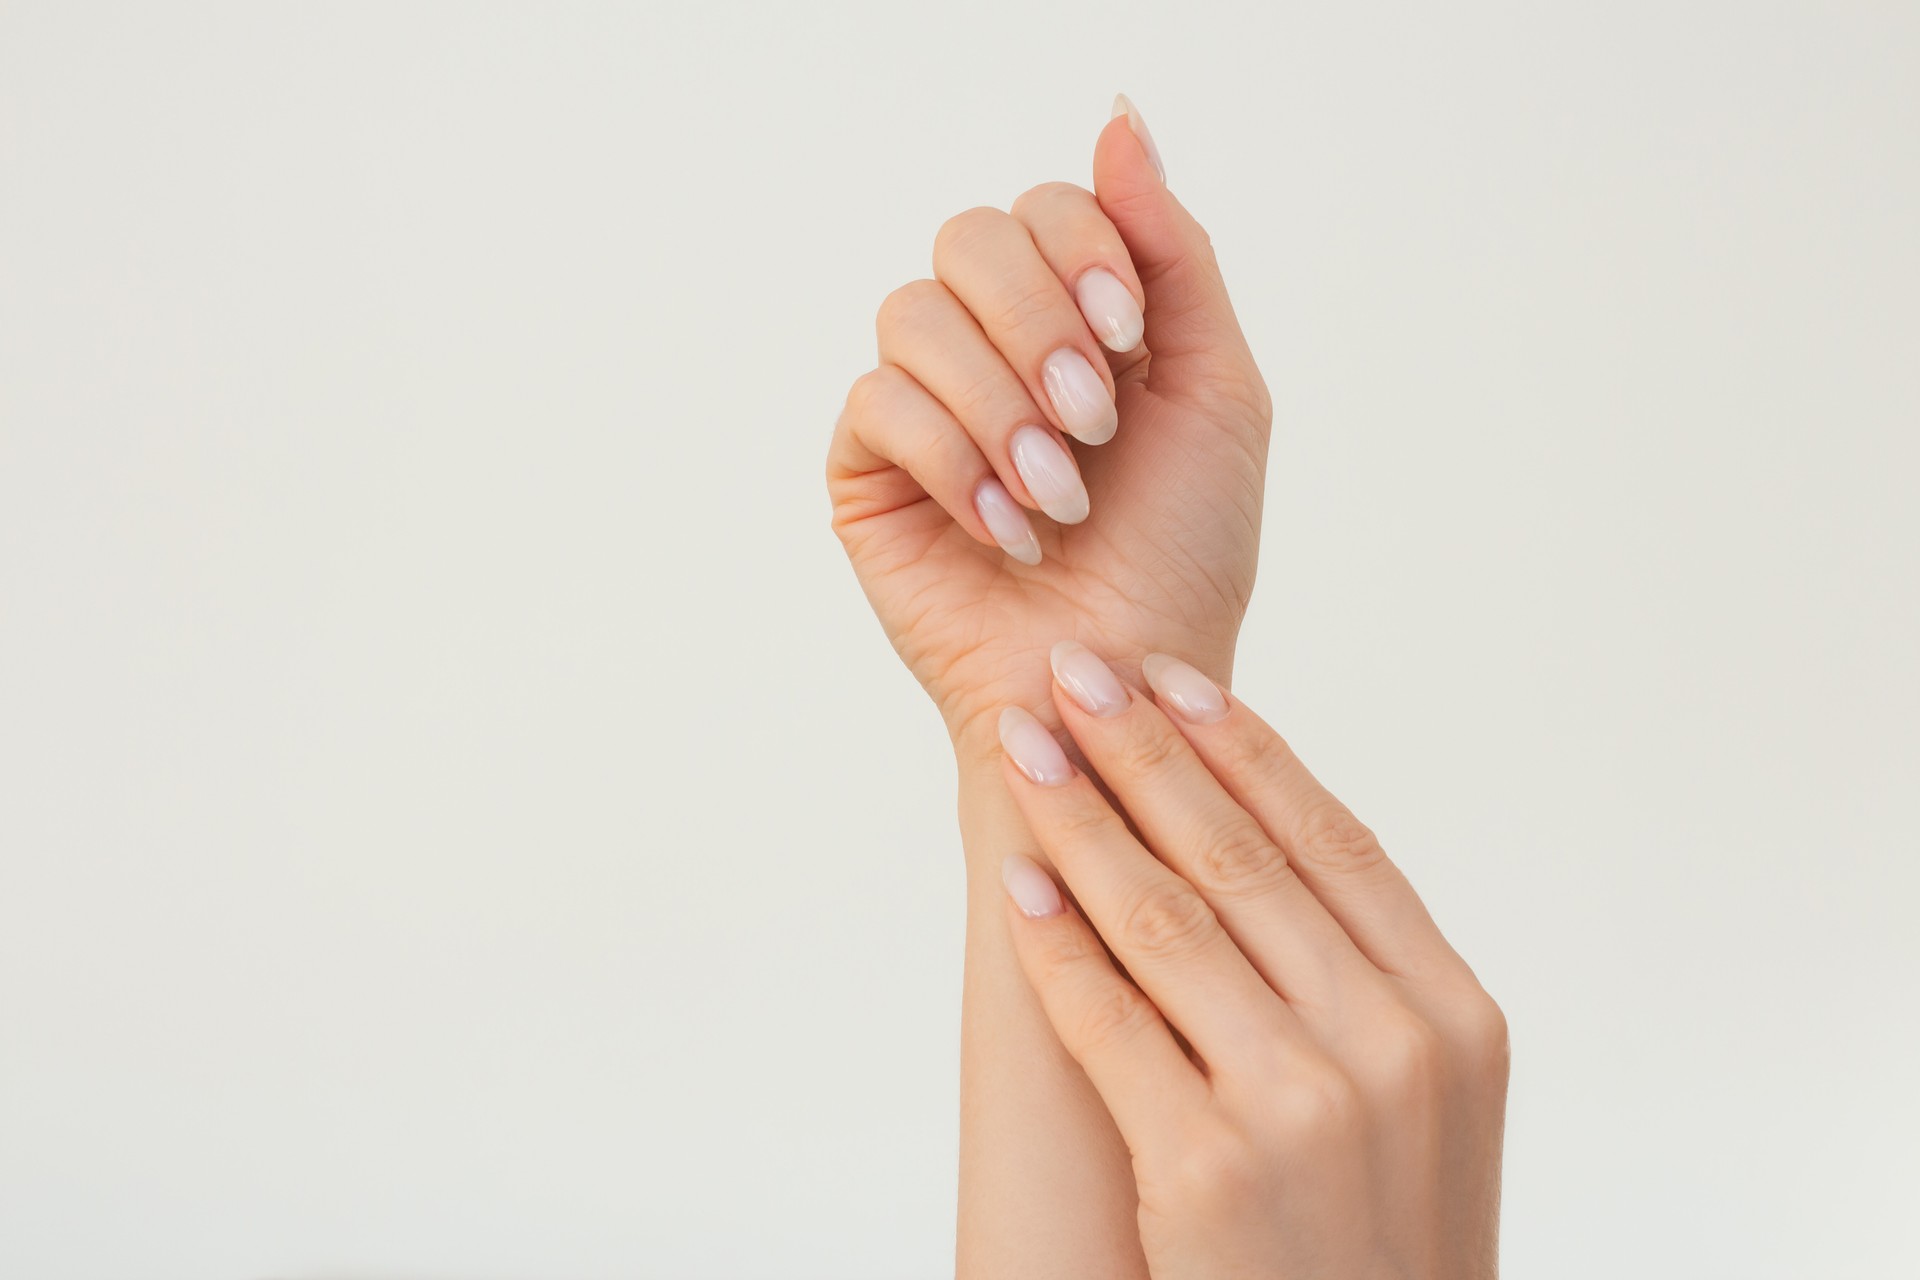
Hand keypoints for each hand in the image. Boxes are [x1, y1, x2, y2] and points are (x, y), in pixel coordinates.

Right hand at [827, 99, 1270, 756]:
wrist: (1128, 684)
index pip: (1045, 208)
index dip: (1083, 251)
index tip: (1130, 340)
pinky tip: (1003, 529)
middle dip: (1038, 324)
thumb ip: (1172, 253)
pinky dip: (953, 460)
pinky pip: (876, 403)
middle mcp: (993, 349)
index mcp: (1076, 319)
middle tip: (1092, 425)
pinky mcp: (868, 473)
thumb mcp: (1214, 391)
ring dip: (1000, 402)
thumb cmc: (1183, 556)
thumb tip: (1119, 117)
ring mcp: (924, 408)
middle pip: (970, 238)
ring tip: (1056, 496)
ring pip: (914, 313)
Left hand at [995, 643, 1508, 1277]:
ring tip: (1025, 748)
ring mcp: (1302, 1108)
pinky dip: (1056, 945)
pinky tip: (1017, 884)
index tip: (1173, 678)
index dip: (1245, 748)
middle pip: (1243, 857)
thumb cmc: (1381, 1246)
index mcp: (1457, 1016)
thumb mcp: (1426, 1108)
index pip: (1334, 842)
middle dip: (1145, 751)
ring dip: (1083, 819)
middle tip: (1074, 674)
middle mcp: (1391, 1046)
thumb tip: (1261, 845)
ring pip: (1167, 918)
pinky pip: (1110, 1023)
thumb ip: (1368, 984)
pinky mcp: (1206, 1171)